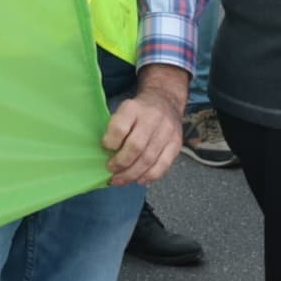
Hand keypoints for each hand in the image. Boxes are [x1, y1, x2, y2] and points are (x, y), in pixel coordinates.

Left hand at [104, 64, 186, 186]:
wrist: (165, 101)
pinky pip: (162, 165)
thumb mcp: (123, 110)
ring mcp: (166, 132)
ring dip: (131, 174)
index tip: (105, 148)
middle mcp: (152, 118)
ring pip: (148, 159)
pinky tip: (139, 180)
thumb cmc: (139, 111)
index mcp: (133, 108)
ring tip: (120, 180)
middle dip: (120, 163)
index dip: (110, 142)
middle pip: (135, 147)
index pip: (120, 128)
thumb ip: (115, 129)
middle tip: (111, 170)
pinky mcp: (176, 144)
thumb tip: (106, 155)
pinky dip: (149, 176)